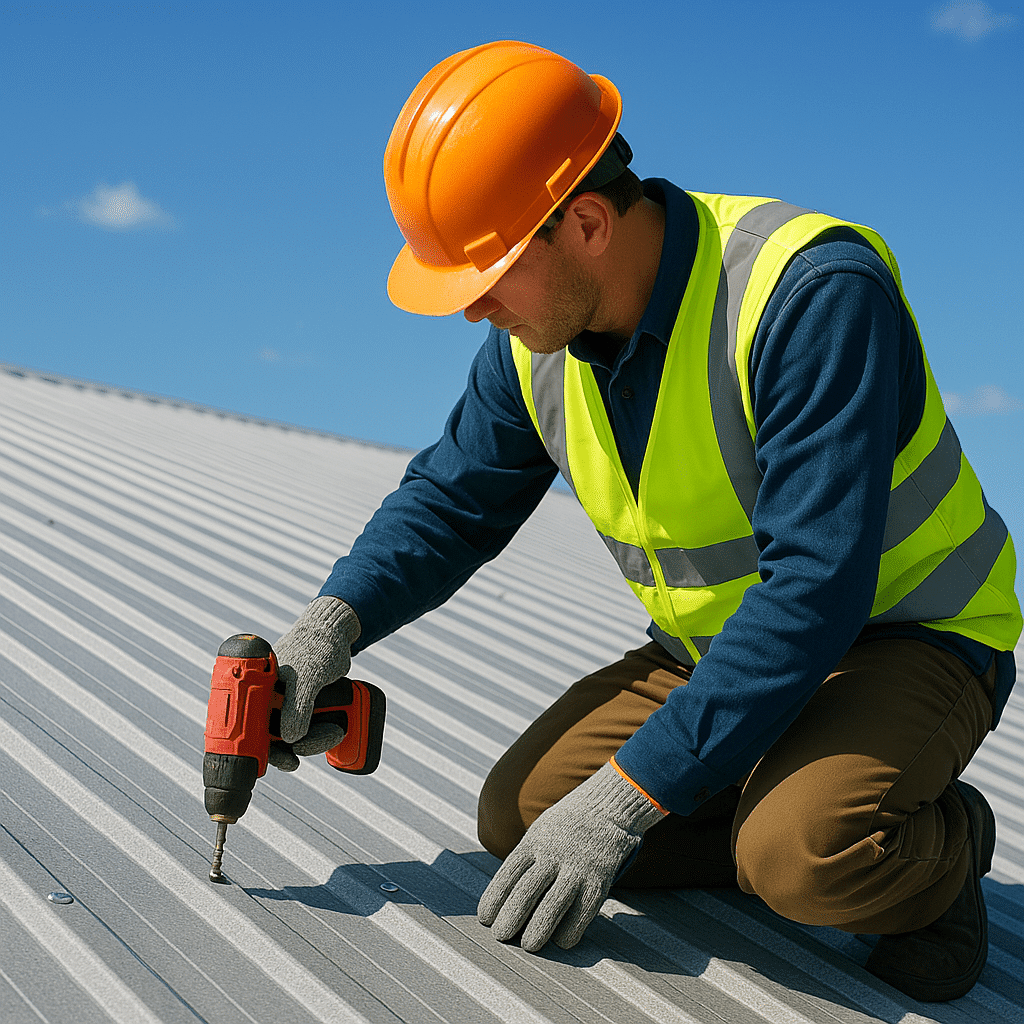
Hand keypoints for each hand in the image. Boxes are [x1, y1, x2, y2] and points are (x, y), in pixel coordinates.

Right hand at [267, 596, 361, 770]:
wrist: (333, 633)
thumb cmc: (317, 648)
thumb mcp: (309, 677)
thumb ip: (298, 706)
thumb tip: (289, 739)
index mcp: (258, 691)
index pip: (252, 729)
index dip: (265, 752)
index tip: (288, 762)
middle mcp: (267, 699)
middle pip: (273, 737)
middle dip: (296, 749)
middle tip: (324, 742)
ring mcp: (283, 702)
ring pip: (291, 735)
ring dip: (312, 741)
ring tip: (337, 731)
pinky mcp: (299, 704)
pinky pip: (303, 727)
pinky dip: (315, 735)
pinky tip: (330, 735)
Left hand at [477, 762, 664, 950]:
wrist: (607, 808)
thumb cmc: (566, 827)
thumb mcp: (540, 832)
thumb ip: (525, 860)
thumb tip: (503, 897)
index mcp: (534, 842)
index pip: (508, 873)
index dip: (494, 897)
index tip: (485, 917)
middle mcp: (553, 855)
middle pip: (526, 890)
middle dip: (511, 917)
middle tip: (500, 936)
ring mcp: (576, 868)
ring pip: (553, 903)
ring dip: (539, 928)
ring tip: (529, 945)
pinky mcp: (598, 880)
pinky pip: (584, 910)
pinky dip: (572, 929)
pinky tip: (562, 940)